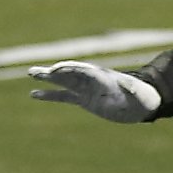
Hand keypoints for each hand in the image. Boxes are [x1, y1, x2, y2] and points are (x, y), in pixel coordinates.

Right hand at [27, 60, 161, 122]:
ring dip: (47, 79)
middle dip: (53, 72)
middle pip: (69, 74)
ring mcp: (86, 89)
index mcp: (103, 77)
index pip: (83, 71)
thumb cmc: (142, 97)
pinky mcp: (83, 99)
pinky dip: (49, 95)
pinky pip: (63, 96)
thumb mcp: (139, 94)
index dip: (70, 70)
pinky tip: (34, 94)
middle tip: (35, 71)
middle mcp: (92, 81)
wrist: (141, 103)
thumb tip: (131, 87)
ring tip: (31, 74)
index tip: (56, 70)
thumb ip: (133, 89)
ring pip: (63, 83)